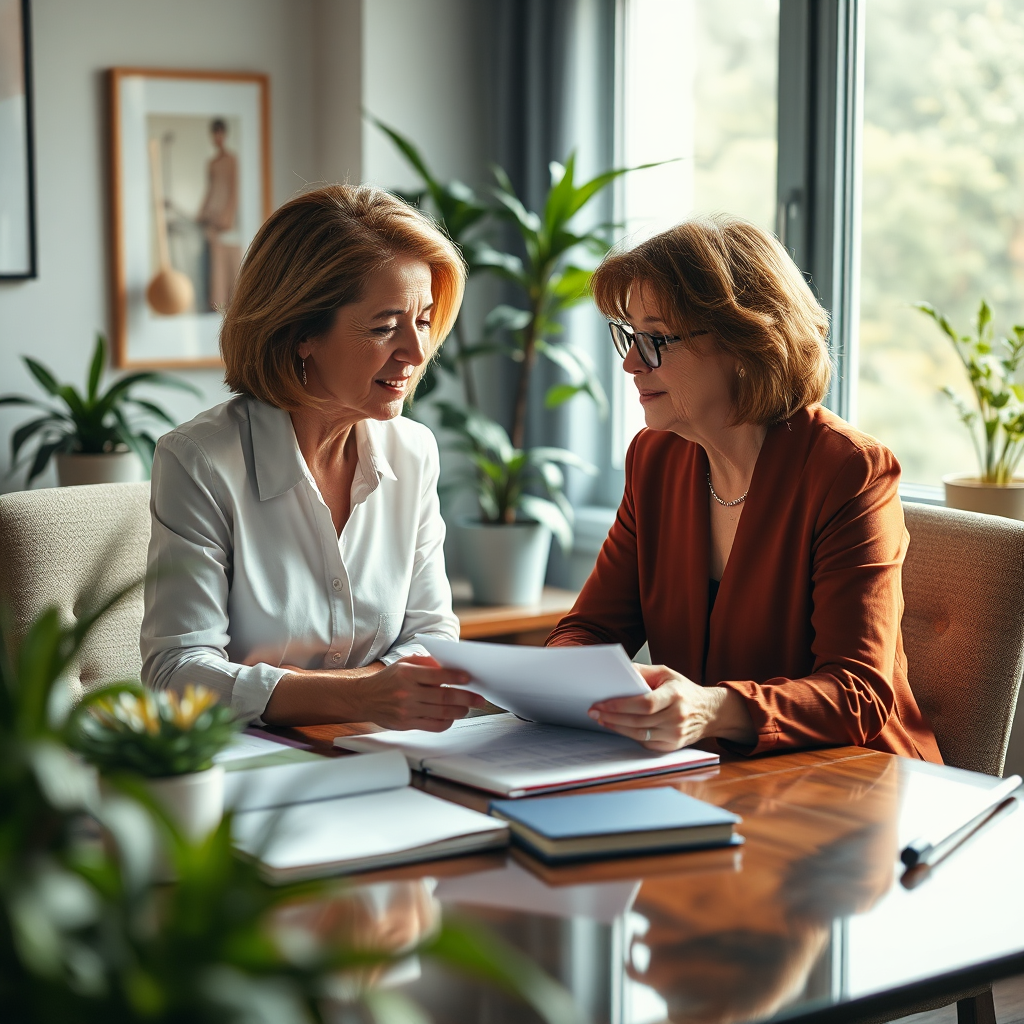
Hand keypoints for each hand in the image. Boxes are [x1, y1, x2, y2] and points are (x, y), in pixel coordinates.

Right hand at [349, 655, 485, 731]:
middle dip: (466, 698)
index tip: (469, 679)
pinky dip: (447, 722)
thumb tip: (450, 666)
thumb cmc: (388, 679)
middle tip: (479, 699)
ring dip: (460, 711)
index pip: (437, 676)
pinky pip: (433, 726)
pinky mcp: (406, 724)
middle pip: (444, 697)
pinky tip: (452, 717)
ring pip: (441, 713)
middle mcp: (407, 692)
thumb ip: (426, 663)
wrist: (364, 698)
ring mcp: (407, 710)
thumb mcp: (404, 663)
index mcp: (407, 674)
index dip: (455, 678)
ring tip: (468, 708)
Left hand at [588, 664, 754, 750]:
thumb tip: (618, 671)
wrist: (710, 712)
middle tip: (594, 711)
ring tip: (601, 719)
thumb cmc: (683, 690)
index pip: (645, 704)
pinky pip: (646, 743)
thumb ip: (642, 671)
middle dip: (612, 717)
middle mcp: (677, 717)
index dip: (621, 705)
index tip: (602, 703)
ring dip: (617, 727)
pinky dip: (629, 735)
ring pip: (640, 734)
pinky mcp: (672, 746)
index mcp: (675, 695)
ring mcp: (676, 734)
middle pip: (639, 721)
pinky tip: (618, 727)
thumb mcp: (666, 673)